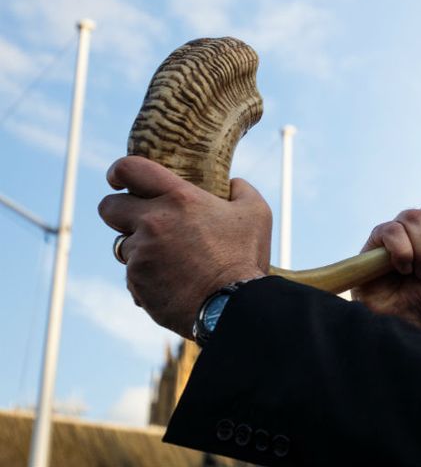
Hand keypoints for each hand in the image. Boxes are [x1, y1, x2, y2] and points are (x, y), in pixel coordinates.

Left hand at [98, 156, 270, 337]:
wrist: (233, 306)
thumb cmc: (245, 256)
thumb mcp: (257, 213)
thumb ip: (241, 189)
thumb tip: (232, 183)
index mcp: (179, 198)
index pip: (129, 169)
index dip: (118, 171)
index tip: (119, 179)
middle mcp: (153, 222)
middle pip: (109, 206)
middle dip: (119, 210)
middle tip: (138, 219)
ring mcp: (140, 253)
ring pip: (122, 244)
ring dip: (139, 248)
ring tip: (169, 258)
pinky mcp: (135, 281)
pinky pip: (132, 274)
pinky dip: (147, 277)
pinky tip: (173, 283)